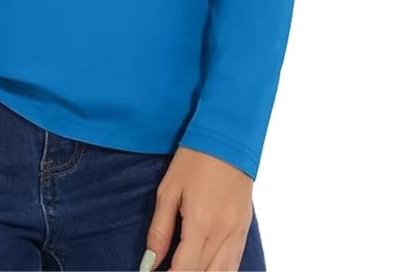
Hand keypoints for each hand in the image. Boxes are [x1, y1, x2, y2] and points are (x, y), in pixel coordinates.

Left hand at [142, 147, 252, 271]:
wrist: (228, 138)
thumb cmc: (195, 159)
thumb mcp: (169, 190)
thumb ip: (159, 230)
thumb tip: (150, 260)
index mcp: (201, 224)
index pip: (184, 270)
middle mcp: (222, 234)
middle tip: (166, 269)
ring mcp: (237, 233)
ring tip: (182, 268)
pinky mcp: (244, 229)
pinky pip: (234, 263)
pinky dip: (219, 271)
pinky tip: (206, 268)